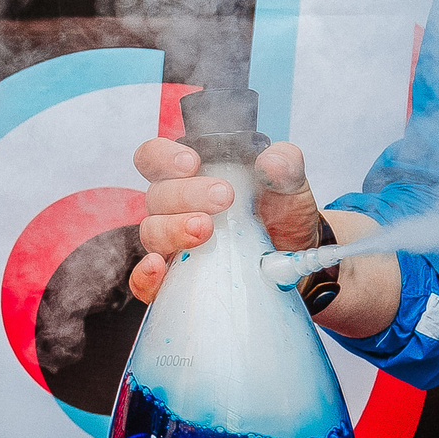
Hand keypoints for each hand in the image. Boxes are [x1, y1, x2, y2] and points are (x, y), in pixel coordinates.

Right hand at [128, 138, 325, 304]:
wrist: (292, 258)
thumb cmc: (280, 213)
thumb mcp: (289, 183)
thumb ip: (284, 164)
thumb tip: (270, 162)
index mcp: (189, 175)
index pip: (154, 157)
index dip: (162, 157)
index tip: (191, 162)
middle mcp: (173, 206)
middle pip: (156, 195)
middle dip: (186, 194)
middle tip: (223, 197)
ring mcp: (172, 242)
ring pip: (151, 232)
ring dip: (174, 229)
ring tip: (205, 230)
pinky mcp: (174, 278)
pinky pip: (146, 280)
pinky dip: (147, 275)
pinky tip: (161, 268)